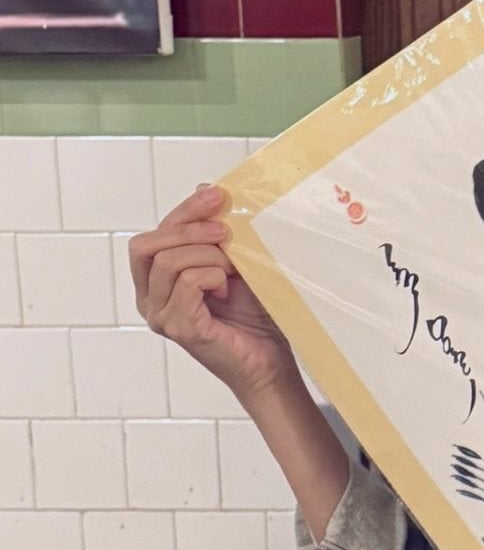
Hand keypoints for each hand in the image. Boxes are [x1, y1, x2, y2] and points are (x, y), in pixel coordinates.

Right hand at [130, 187, 295, 402]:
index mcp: (156, 283)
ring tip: (233, 270)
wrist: (271, 360)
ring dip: (208, 256)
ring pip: (168, 261)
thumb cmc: (253, 317)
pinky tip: (229, 288)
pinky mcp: (179, 328)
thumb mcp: (234, 263)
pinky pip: (187, 282)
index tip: (218, 196)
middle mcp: (150, 300)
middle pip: (146, 245)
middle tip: (225, 231)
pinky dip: (213, 275)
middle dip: (188, 229)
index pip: (154, 236)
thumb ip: (214, 232)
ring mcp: (161, 316)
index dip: (184, 212)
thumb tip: (204, 189)